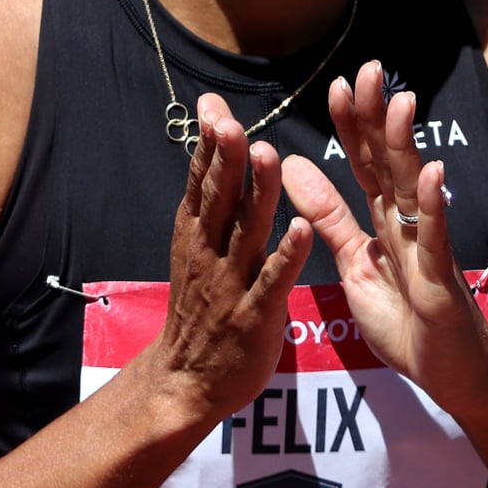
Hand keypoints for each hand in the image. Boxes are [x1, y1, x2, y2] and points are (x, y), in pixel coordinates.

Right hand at [141, 93, 312, 425]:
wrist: (185, 381)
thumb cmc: (199, 309)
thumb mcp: (194, 249)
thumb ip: (208, 202)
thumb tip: (212, 150)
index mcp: (198, 235)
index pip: (202, 182)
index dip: (208, 145)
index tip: (212, 106)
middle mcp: (211, 253)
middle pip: (219, 198)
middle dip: (226, 158)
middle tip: (231, 120)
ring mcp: (232, 284)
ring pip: (246, 232)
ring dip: (257, 194)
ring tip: (267, 155)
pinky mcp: (255, 316)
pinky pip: (273, 282)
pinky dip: (286, 257)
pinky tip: (302, 231)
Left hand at [280, 61, 487, 417]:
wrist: (452, 376)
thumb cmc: (407, 320)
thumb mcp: (356, 265)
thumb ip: (329, 217)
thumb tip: (293, 167)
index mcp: (384, 222)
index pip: (364, 163)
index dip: (352, 125)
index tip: (338, 84)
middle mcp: (407, 225)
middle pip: (388, 162)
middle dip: (378, 117)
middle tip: (371, 69)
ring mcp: (427, 249)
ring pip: (411, 190)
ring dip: (405, 146)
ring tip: (400, 103)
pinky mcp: (440, 280)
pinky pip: (434, 238)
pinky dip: (431, 206)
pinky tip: (431, 173)